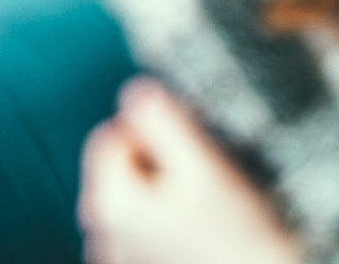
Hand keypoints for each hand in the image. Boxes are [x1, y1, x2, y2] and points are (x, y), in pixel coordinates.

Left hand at [78, 77, 303, 263]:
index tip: (189, 145)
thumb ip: (163, 122)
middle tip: (201, 176)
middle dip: (154, 161)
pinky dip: (161, 221)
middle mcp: (101, 234)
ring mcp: (116, 258)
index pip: (109, 137)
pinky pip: (139, 229)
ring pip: (132, 198)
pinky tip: (195, 230)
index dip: (148, 130)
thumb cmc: (236, 231)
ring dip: (160, 191)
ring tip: (202, 206)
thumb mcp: (203, 165)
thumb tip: (134, 91)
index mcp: (109, 203)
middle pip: (119, 169)